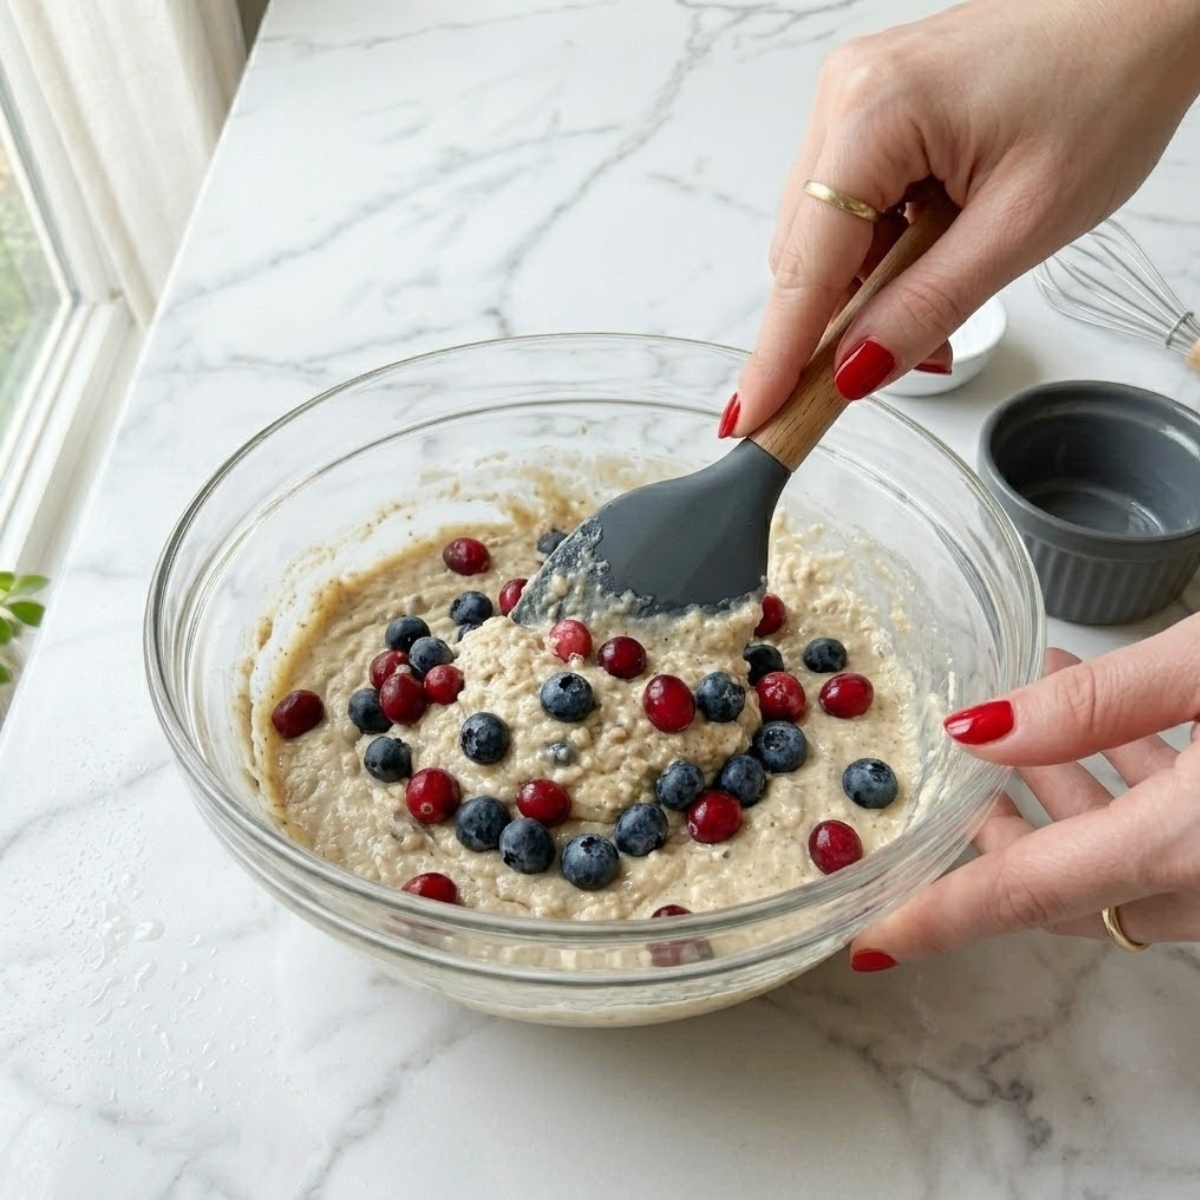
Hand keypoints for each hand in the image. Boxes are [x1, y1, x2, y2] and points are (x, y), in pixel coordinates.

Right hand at [727, 0, 1199, 433]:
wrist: (1147, 8)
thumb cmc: (1109, 83)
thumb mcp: (1022, 224)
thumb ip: (929, 305)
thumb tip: (856, 371)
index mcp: (873, 113)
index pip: (804, 267)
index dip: (779, 354)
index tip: (753, 419)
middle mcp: (845, 95)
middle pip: (803, 254)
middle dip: (844, 321)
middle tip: (911, 359)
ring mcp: (853, 96)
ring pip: (823, 235)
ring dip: (868, 286)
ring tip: (949, 289)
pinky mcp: (872, 106)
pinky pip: (848, 205)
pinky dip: (881, 248)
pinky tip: (935, 250)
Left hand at [849, 613, 1199, 969]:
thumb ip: (1096, 703)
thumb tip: (979, 729)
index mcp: (1185, 847)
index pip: (1027, 894)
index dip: (939, 917)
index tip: (870, 938)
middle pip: (1067, 884)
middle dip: (998, 833)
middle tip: (953, 772)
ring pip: (1120, 861)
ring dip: (1066, 797)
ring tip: (1025, 714)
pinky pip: (1174, 844)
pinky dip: (1131, 793)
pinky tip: (1115, 723)